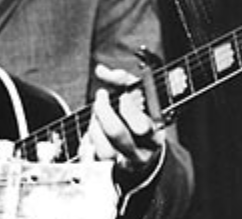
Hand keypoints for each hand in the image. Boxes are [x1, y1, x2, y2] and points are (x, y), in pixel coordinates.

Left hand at [79, 65, 164, 187]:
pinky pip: (90, 158)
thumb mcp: (136, 96)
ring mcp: (124, 165)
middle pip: (118, 134)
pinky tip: (92, 133)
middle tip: (100, 97)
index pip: (142, 126)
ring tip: (96, 116)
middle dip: (103, 111)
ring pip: (103, 149)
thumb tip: (102, 71)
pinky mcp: (107, 171)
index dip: (126, 107)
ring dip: (94, 127)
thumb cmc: (137, 115)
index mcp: (155, 135)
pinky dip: (87, 142)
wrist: (139, 147)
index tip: (115, 92)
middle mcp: (141, 153)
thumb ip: (121, 80)